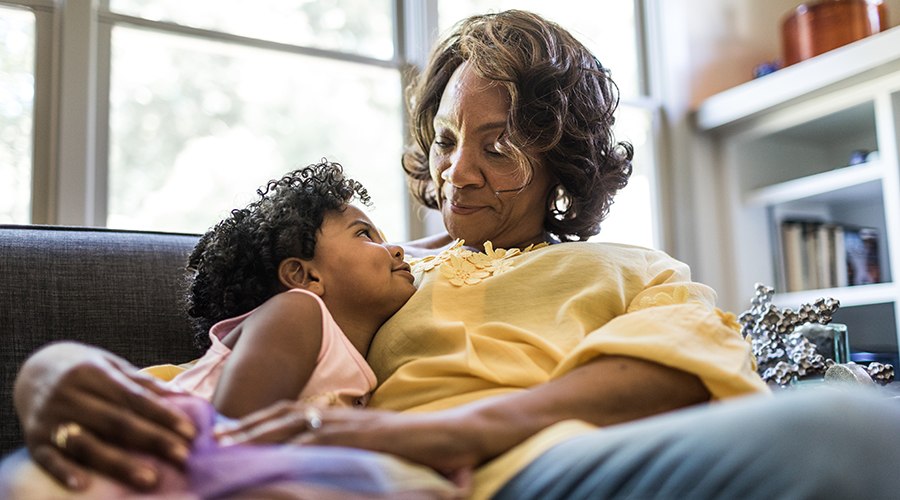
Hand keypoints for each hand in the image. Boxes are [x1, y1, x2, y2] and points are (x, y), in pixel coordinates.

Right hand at [14, 342, 196, 490]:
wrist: (33, 370)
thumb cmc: (84, 370)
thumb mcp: (112, 366)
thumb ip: (144, 383)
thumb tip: (184, 396)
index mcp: (93, 373)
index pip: (134, 398)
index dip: (163, 416)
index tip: (189, 432)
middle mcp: (70, 395)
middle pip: (116, 422)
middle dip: (152, 440)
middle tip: (181, 456)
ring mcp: (50, 418)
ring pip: (88, 444)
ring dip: (119, 463)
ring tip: (149, 478)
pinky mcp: (33, 440)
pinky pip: (49, 459)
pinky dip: (65, 472)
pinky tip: (83, 486)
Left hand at [214, 400, 484, 473]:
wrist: (455, 435)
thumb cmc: (420, 444)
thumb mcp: (376, 446)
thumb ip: (351, 448)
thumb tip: (326, 461)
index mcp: (343, 417)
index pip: (293, 414)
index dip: (261, 422)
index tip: (231, 433)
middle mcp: (342, 416)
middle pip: (286, 416)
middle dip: (250, 427)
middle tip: (216, 439)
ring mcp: (353, 425)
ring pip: (297, 427)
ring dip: (261, 435)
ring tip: (231, 448)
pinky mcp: (364, 438)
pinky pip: (323, 443)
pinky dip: (295, 449)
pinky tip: (274, 459)